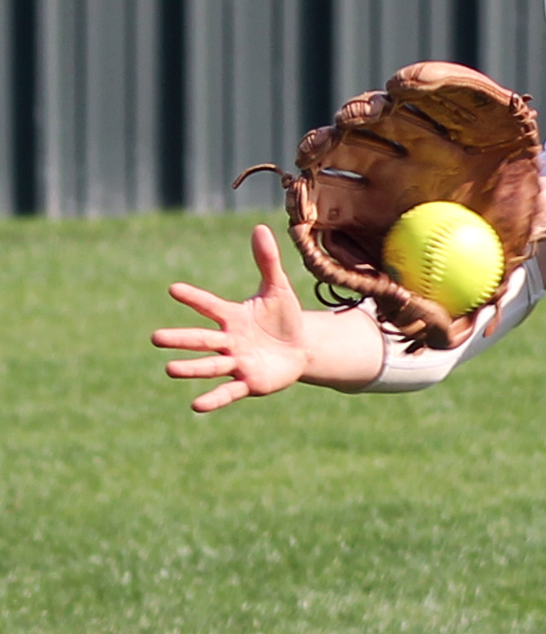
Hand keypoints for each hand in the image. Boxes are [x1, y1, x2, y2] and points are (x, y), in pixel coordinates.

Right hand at [153, 225, 310, 411]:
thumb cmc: (284, 317)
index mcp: (232, 316)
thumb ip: (267, 261)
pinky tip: (196, 406)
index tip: (174, 288)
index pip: (209, 305)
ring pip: (210, 365)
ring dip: (191, 368)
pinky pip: (228, 392)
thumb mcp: (278, 289)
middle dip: (181, 338)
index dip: (194, 297)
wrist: (301, 348)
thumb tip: (261, 227)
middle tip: (156, 337)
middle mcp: (229, 340)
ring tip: (169, 369)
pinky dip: (213, 398)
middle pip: (201, 339)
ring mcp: (237, 362)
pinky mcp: (249, 382)